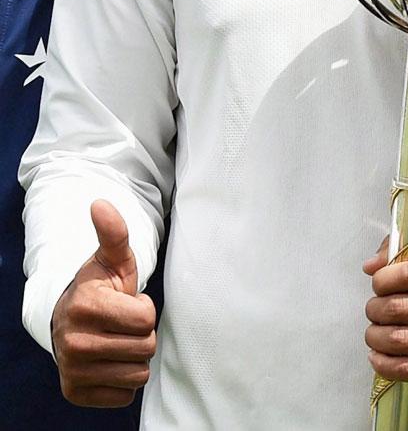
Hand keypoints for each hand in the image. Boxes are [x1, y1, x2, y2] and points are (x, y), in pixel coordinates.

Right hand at [51, 199, 156, 407]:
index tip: (128, 303)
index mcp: (86, 305)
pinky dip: (122, 380)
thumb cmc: (100, 288)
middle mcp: (74, 341)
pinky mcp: (75, 393)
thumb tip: (100, 204)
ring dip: (134, 357)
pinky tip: (109, 361)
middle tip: (123, 324)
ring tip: (117, 340)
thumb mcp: (111, 260)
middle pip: (145, 348)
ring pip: (138, 373)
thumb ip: (114, 234)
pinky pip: (125, 395)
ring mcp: (73, 371)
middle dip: (141, 334)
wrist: (69, 320)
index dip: (144, 310)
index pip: (146, 320)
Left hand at [363, 239, 407, 383]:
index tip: (379, 284)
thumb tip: (370, 265)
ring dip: (375, 337)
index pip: (405, 274)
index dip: (382, 280)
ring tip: (374, 332)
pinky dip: (385, 365)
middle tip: (374, 308)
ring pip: (398, 340)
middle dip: (375, 309)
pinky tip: (378, 357)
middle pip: (396, 309)